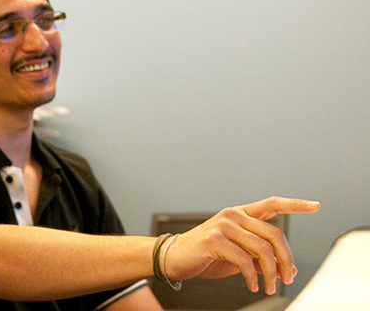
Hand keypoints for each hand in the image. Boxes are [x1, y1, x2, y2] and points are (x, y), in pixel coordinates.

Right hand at [163, 197, 319, 293]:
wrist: (175, 258)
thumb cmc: (206, 255)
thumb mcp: (238, 255)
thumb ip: (261, 257)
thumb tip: (287, 268)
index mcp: (241, 214)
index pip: (272, 204)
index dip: (295, 204)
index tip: (314, 205)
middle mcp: (233, 215)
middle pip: (274, 235)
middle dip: (286, 260)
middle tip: (288, 278)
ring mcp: (223, 225)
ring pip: (262, 249)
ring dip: (271, 273)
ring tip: (269, 287)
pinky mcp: (215, 239)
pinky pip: (245, 260)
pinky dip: (253, 277)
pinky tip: (252, 285)